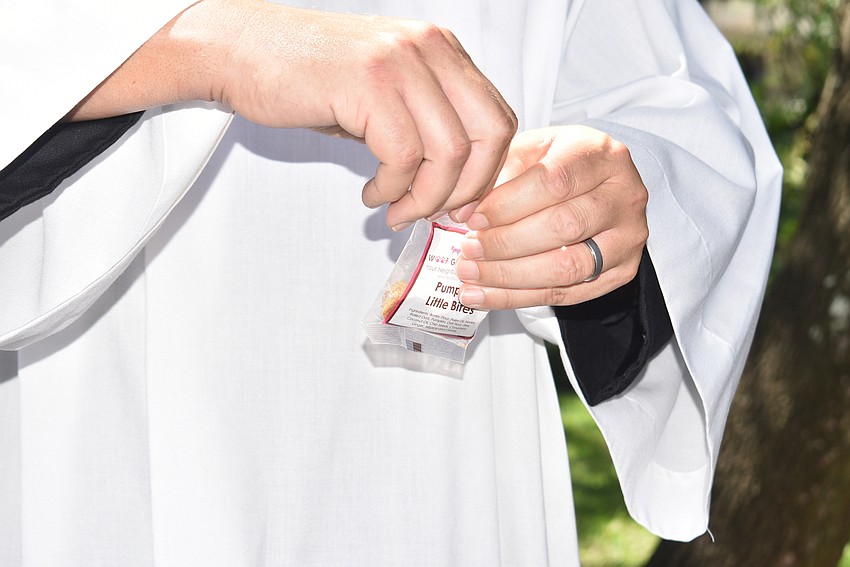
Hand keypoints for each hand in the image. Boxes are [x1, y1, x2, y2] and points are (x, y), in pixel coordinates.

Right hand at [69, 0, 515, 229]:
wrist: (240, 52)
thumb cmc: (307, 75)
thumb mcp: (385, 93)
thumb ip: (426, 124)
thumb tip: (458, 181)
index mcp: (440, 48)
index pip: (498, 118)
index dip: (487, 171)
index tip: (462, 201)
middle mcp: (429, 48)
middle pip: (488, 135)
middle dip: (467, 189)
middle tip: (436, 212)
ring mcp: (400, 62)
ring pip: (448, 152)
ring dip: (424, 197)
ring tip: (396, 209)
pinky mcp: (368, 84)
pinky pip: (404, 156)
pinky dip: (392, 189)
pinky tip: (373, 192)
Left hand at [454, 125, 647, 309]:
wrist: (596, 186)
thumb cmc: (558, 164)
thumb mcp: (529, 152)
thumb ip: (496, 176)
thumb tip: (463, 212)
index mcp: (602, 155)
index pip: (554, 182)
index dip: (508, 205)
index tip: (473, 218)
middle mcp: (625, 195)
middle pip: (564, 226)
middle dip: (507, 243)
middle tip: (469, 249)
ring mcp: (628, 237)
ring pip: (567, 267)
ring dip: (511, 276)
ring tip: (471, 275)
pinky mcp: (622, 272)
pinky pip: (566, 294)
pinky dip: (519, 298)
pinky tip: (485, 296)